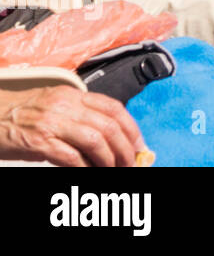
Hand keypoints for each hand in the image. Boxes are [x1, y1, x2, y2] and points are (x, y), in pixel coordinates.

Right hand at [0, 86, 145, 166]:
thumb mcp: (55, 107)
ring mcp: (52, 123)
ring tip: (114, 170)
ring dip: (109, 159)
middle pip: (109, 126)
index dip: (132, 128)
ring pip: (95, 140)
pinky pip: (70, 156)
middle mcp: (66, 106)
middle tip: (131, 163)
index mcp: (73, 95)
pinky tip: (88, 172)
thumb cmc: (21, 114)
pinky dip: (84, 167)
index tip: (139, 145)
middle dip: (125, 148)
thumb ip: (81, 117)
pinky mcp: (38, 141)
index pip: (114, 108)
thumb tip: (110, 140)